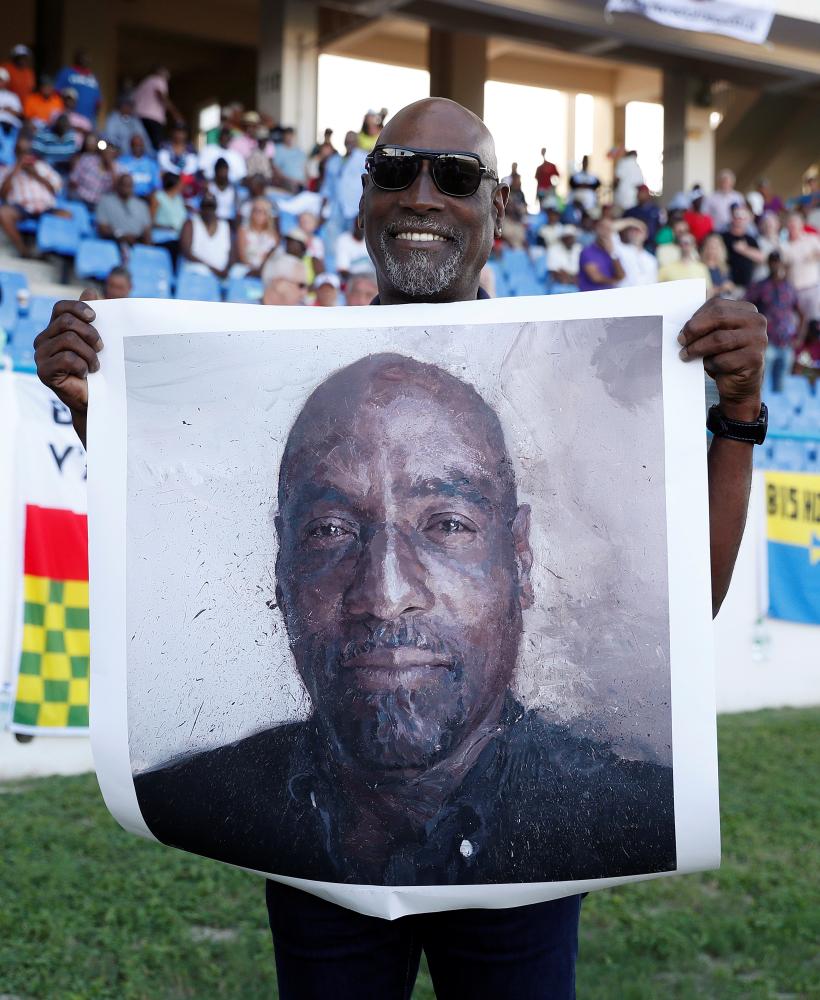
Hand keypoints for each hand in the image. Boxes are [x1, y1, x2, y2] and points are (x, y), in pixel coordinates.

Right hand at [34, 291, 102, 417]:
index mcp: (54, 329)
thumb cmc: (97, 369)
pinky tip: (84, 374)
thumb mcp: (97, 341)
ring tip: (95, 366)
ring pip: (69, 340)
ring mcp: (41, 356)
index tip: (95, 318)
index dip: (79, 308)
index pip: (61, 307)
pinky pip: (67, 358)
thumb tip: (89, 291)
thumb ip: (92, 318)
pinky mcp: (43, 371)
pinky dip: (82, 366)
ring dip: (89, 353)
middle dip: (90, 334)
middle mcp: (43, 340)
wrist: (95, 399)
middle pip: (66, 322)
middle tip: (101, 348)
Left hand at [678, 299, 766, 419]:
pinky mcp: (754, 359)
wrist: (739, 385)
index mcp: (747, 310)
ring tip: (685, 355)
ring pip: (719, 339)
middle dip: (694, 330)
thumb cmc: (724, 357)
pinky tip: (708, 366)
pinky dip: (710, 364)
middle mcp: (756, 321)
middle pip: (718, 317)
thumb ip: (706, 325)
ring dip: (697, 348)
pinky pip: (724, 360)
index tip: (682, 332)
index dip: (696, 318)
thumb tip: (684, 326)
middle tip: (681, 341)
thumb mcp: (715, 336)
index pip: (717, 305)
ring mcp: (758, 340)